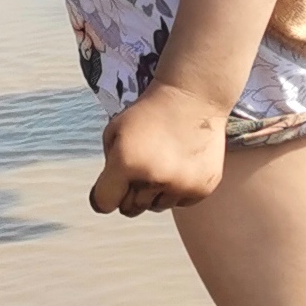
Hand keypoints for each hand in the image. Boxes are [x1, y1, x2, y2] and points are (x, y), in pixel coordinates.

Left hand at [92, 84, 227, 215]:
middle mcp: (154, 178)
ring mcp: (181, 185)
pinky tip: (180, 164)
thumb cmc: (148, 112)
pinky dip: (177, 189)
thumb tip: (112, 195)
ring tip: (163, 162)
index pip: (104, 204)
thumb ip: (108, 167)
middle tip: (139, 168)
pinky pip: (179, 202)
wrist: (193, 96)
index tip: (110, 187)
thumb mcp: (114, 131)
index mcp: (126, 163)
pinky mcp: (202, 188)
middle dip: (129, 193)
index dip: (103, 196)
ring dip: (154, 191)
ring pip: (156, 206)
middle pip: (130, 209)